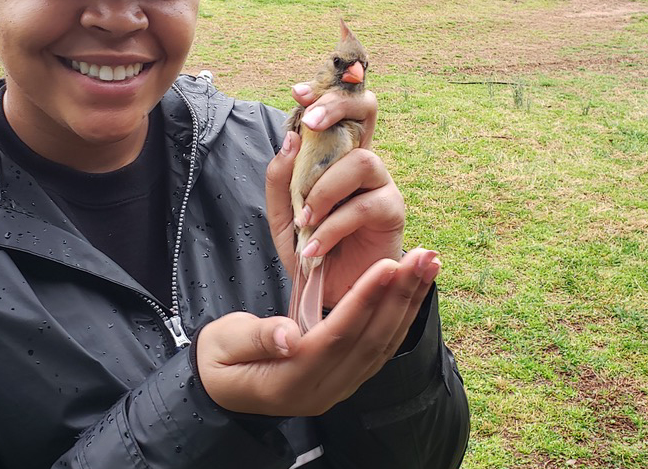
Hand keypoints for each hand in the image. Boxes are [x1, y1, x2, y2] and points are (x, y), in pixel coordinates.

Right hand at [196, 249, 439, 415]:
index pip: (337, 336)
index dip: (364, 300)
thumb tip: (288, 334)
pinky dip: (400, 317)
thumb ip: (255, 337)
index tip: (388, 265)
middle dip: (400, 296)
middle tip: (425, 257)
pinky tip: (413, 291)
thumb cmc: (219, 359)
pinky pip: (379, 348)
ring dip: (408, 304)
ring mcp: (337, 387)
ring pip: (382, 345)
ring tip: (428, 266)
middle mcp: (323, 390)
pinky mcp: (344, 378)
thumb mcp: (223, 344)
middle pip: (370, 341)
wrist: (219, 389)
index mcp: (291, 381)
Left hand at [266, 84, 406, 307]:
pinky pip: (363, 206)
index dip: (326, 91)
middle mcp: (362, 160)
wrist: (328, 293)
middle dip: (338, 107)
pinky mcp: (392, 212)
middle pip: (367, 109)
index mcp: (336, 153)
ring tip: (305, 217)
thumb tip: (290, 139)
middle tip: (310, 124)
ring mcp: (381, 183)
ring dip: (326, 187)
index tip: (298, 92)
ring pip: (362, 160)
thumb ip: (281, 178)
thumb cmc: (309, 247)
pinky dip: (332, 226)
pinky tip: (314, 247)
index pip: (340, 108)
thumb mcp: (281, 214)